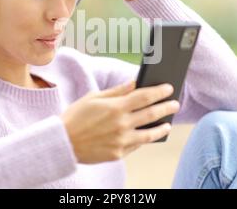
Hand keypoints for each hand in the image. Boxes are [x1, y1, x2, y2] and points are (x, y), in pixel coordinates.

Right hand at [60, 81, 178, 163]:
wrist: (62, 142)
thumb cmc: (76, 116)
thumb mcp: (94, 98)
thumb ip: (117, 91)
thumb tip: (134, 82)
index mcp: (115, 107)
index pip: (144, 96)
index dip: (159, 91)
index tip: (169, 88)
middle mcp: (121, 124)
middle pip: (151, 114)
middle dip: (166, 107)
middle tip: (175, 104)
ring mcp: (121, 141)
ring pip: (149, 134)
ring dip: (161, 127)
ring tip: (168, 124)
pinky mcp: (118, 154)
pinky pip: (136, 145)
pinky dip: (145, 139)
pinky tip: (149, 135)